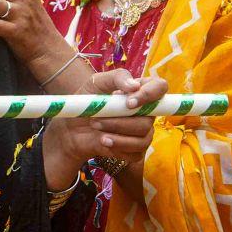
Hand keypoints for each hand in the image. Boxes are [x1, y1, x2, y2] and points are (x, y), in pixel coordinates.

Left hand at [42, 70, 165, 177]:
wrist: (72, 127)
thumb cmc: (87, 101)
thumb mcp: (96, 83)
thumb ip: (116, 78)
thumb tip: (134, 86)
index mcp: (140, 91)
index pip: (160, 87)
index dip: (149, 95)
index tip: (129, 103)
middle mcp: (145, 112)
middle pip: (148, 120)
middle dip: (121, 122)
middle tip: (97, 120)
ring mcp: (142, 132)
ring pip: (143, 138)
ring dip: (118, 135)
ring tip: (98, 131)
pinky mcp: (135, 150)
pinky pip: (136, 153)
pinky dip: (118, 148)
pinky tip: (103, 142)